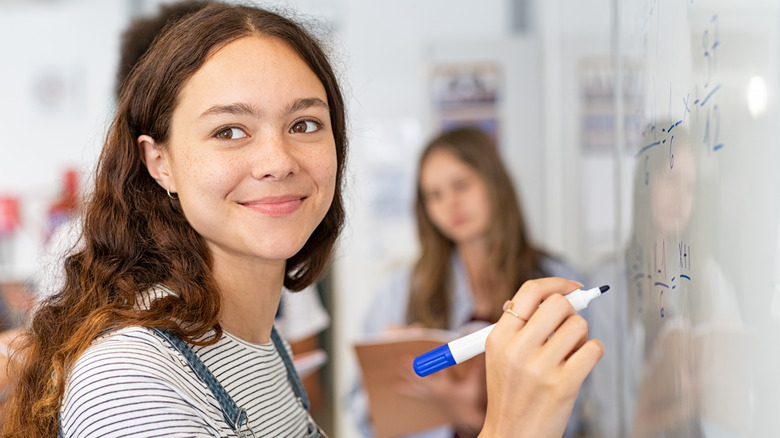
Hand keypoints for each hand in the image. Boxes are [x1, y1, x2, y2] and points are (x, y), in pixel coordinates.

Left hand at [395, 355, 486, 433]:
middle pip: (423, 377)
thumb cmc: (469, 401)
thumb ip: (476, 370)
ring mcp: (430, 396)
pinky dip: (407, 390)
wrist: (465, 417)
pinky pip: (415, 394)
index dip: (439, 359)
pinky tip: (398, 386)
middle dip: (415, 368)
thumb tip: (481, 355)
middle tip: (405, 359)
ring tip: (399, 367)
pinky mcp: (428, 399)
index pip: (442, 370)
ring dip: (408, 376)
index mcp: (447, 387)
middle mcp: (437, 391)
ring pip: (416, 384)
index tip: (435, 351)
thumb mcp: (473, 386)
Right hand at [479, 278, 603, 437]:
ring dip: (581, 336)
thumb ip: (518, 325)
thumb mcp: (499, 356)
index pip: (529, 292)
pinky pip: (594, 349)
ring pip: (579, 326)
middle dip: (570, 311)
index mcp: (498, 338)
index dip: (555, 284)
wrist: (513, 436)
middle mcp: (517, 350)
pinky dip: (592, 352)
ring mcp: (540, 368)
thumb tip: (550, 294)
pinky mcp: (563, 385)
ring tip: (570, 353)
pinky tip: (579, 364)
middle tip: (567, 326)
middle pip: (558, 304)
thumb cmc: (511, 395)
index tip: (570, 287)